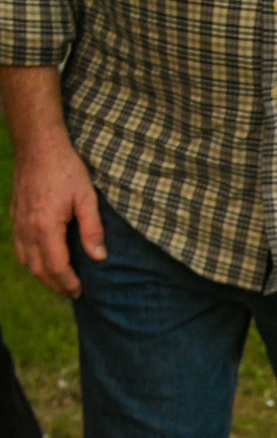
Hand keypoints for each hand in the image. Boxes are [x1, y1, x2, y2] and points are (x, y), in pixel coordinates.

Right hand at [10, 132, 105, 297]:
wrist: (38, 144)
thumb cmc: (66, 169)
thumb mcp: (87, 197)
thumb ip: (93, 229)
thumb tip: (99, 257)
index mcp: (45, 225)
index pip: (55, 266)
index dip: (67, 282)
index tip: (79, 291)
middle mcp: (27, 227)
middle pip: (38, 268)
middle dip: (55, 285)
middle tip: (72, 293)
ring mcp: (18, 221)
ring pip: (25, 259)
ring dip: (42, 275)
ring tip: (60, 283)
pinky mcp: (16, 214)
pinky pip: (19, 246)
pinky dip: (31, 261)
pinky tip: (44, 263)